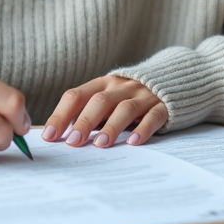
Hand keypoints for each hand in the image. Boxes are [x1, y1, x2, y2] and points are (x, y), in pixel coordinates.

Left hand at [41, 75, 167, 148]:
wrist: (174, 79)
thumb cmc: (131, 97)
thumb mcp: (110, 99)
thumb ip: (91, 113)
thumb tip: (62, 137)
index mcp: (102, 84)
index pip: (77, 96)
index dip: (61, 115)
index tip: (49, 136)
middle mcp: (121, 87)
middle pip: (99, 101)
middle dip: (84, 121)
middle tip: (73, 142)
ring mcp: (143, 95)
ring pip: (125, 108)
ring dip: (111, 126)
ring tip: (101, 144)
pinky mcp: (163, 106)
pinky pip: (153, 116)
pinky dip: (143, 129)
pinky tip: (134, 142)